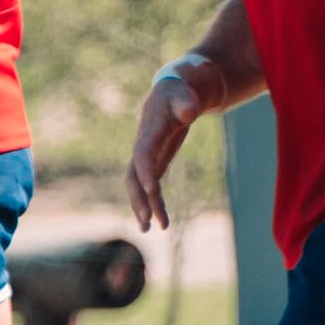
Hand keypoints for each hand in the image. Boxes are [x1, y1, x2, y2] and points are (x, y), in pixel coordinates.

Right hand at [127, 74, 208, 231]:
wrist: (172, 93)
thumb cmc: (180, 94)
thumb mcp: (184, 95)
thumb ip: (186, 103)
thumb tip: (190, 110)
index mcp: (149, 131)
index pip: (143, 155)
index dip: (144, 172)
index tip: (150, 190)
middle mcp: (142, 147)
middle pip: (134, 176)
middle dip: (139, 198)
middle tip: (148, 220)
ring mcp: (145, 156)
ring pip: (136, 185)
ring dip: (141, 207)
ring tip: (148, 230)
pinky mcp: (153, 162)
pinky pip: (148, 186)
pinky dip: (152, 203)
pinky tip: (160, 221)